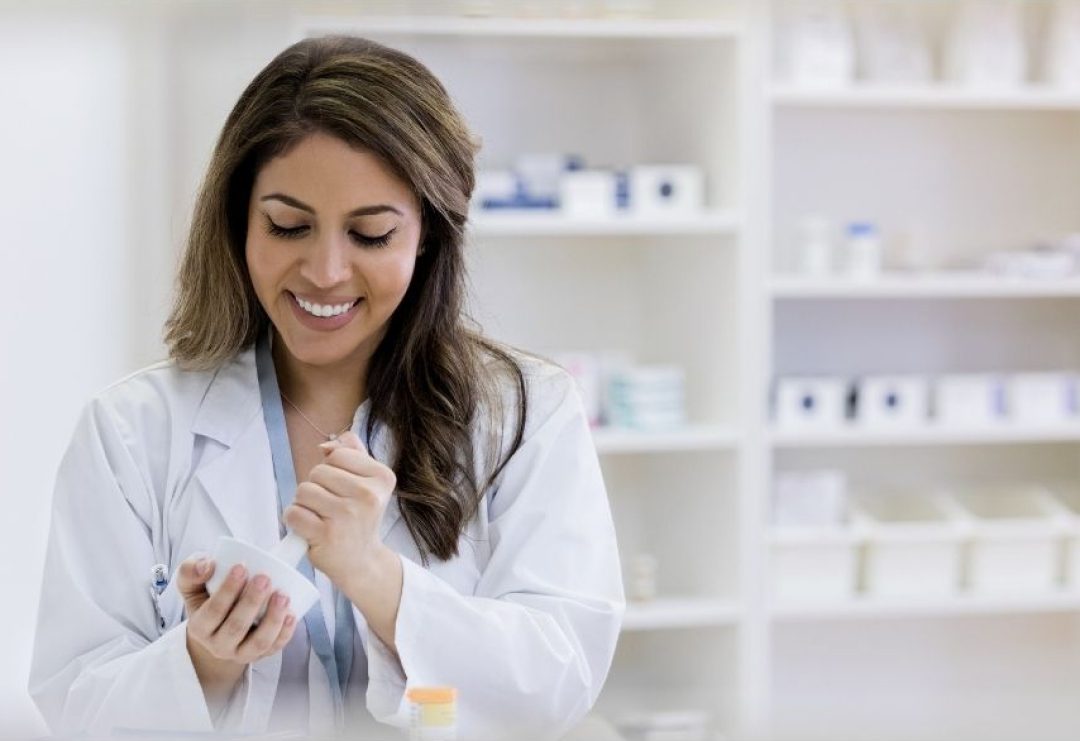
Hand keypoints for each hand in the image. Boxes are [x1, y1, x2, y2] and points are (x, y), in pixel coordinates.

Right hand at [176, 556, 297, 704]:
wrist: (219, 628)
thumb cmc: (207, 598)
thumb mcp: (192, 585)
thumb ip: (190, 570)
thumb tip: (208, 565)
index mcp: (200, 628)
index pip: (213, 612)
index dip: (227, 590)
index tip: (241, 567)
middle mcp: (219, 645)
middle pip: (236, 628)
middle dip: (251, 602)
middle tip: (264, 578)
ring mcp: (241, 653)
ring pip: (258, 642)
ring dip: (272, 619)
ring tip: (283, 595)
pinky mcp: (261, 654)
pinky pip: (275, 647)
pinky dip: (285, 632)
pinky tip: (292, 614)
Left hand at [283, 431, 395, 590]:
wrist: (361, 562)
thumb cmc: (359, 518)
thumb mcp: (367, 482)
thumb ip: (352, 453)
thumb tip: (325, 445)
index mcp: (382, 477)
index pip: (338, 454)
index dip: (332, 470)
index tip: (343, 489)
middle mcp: (369, 495)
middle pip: (318, 471)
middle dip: (316, 487)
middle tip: (329, 506)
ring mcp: (347, 515)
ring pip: (303, 490)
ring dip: (304, 504)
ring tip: (320, 517)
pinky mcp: (326, 534)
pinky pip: (293, 512)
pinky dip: (294, 520)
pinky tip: (310, 529)